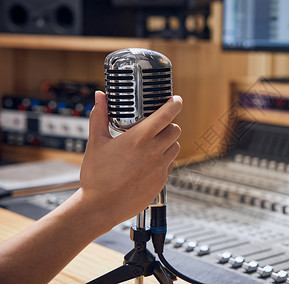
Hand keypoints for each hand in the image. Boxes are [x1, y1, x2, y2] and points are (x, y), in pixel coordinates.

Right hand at [79, 91, 181, 230]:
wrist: (101, 207)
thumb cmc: (97, 178)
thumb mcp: (96, 143)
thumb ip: (99, 117)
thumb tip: (100, 98)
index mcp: (139, 139)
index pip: (166, 114)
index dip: (174, 103)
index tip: (175, 100)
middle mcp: (154, 152)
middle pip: (175, 130)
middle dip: (168, 125)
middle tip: (155, 127)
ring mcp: (160, 168)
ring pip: (175, 147)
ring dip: (168, 142)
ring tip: (151, 145)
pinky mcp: (162, 181)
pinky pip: (170, 164)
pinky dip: (164, 159)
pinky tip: (148, 162)